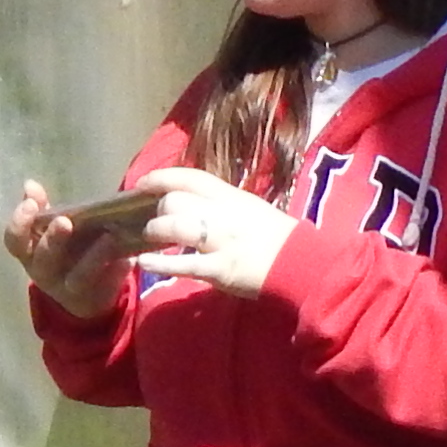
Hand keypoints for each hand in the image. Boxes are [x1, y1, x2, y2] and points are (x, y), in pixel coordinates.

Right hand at [2, 178, 135, 320]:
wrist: (82, 296)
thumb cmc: (62, 252)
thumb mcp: (49, 232)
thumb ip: (41, 209)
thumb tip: (30, 184)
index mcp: (30, 254)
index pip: (14, 241)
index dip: (19, 223)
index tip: (31, 203)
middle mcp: (44, 274)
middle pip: (45, 259)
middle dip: (53, 240)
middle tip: (65, 221)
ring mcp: (70, 289)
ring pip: (78, 277)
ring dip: (93, 257)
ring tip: (109, 237)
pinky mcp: (95, 299)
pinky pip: (106, 287)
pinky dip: (116, 273)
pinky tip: (127, 259)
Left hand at [124, 165, 298, 298]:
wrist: (303, 264)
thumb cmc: (281, 238)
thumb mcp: (253, 209)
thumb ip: (225, 205)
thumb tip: (200, 205)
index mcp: (232, 196)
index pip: (191, 178)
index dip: (162, 177)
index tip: (143, 183)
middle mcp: (223, 214)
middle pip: (176, 201)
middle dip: (159, 210)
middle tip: (154, 221)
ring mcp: (220, 241)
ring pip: (175, 226)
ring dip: (156, 231)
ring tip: (149, 240)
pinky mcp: (220, 269)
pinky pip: (182, 264)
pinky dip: (158, 263)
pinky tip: (143, 262)